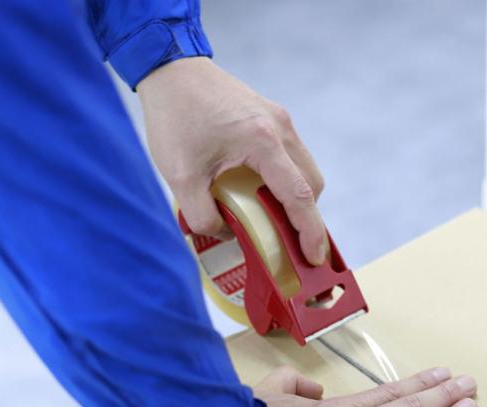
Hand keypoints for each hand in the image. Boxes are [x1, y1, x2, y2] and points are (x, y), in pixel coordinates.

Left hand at [137, 57, 326, 264]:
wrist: (171, 69)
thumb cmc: (174, 117)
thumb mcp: (179, 176)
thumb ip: (202, 215)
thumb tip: (226, 235)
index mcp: (262, 142)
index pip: (298, 196)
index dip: (310, 232)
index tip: (315, 258)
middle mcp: (280, 129)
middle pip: (311, 184)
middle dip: (306, 219)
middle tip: (292, 247)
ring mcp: (279, 120)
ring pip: (304, 169)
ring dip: (296, 198)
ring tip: (276, 223)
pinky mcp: (271, 116)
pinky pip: (291, 156)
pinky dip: (286, 180)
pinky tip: (262, 194)